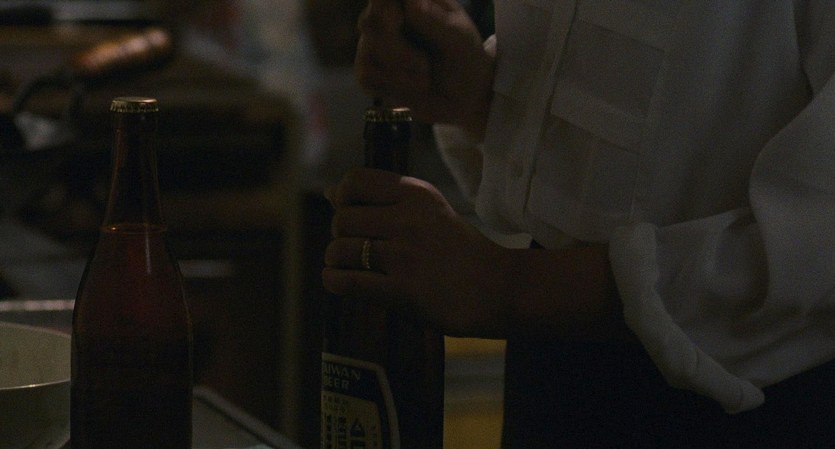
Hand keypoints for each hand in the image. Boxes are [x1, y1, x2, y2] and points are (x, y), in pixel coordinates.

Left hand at [322, 168, 510, 336]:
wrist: (500, 288)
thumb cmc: (461, 250)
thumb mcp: (430, 210)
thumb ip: (386, 199)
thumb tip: (330, 193)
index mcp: (416, 194)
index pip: (355, 181)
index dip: (342, 197)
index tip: (348, 211)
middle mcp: (408, 219)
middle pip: (342, 219)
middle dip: (340, 234)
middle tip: (354, 247)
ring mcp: (404, 255)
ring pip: (339, 250)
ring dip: (336, 260)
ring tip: (349, 266)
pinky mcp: (402, 290)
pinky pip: (346, 281)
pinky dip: (335, 281)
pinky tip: (342, 282)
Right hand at [355, 0, 494, 138]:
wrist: (463, 98)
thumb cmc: (464, 59)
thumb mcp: (459, 39)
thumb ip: (435, 21)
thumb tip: (412, 2)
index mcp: (411, 1)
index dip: (384, 5)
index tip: (398, 19)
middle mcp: (386, 18)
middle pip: (369, 22)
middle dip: (397, 49)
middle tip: (424, 65)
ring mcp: (374, 45)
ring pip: (367, 54)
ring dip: (401, 74)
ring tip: (426, 77)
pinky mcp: (369, 72)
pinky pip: (366, 77)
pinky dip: (394, 87)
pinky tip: (412, 88)